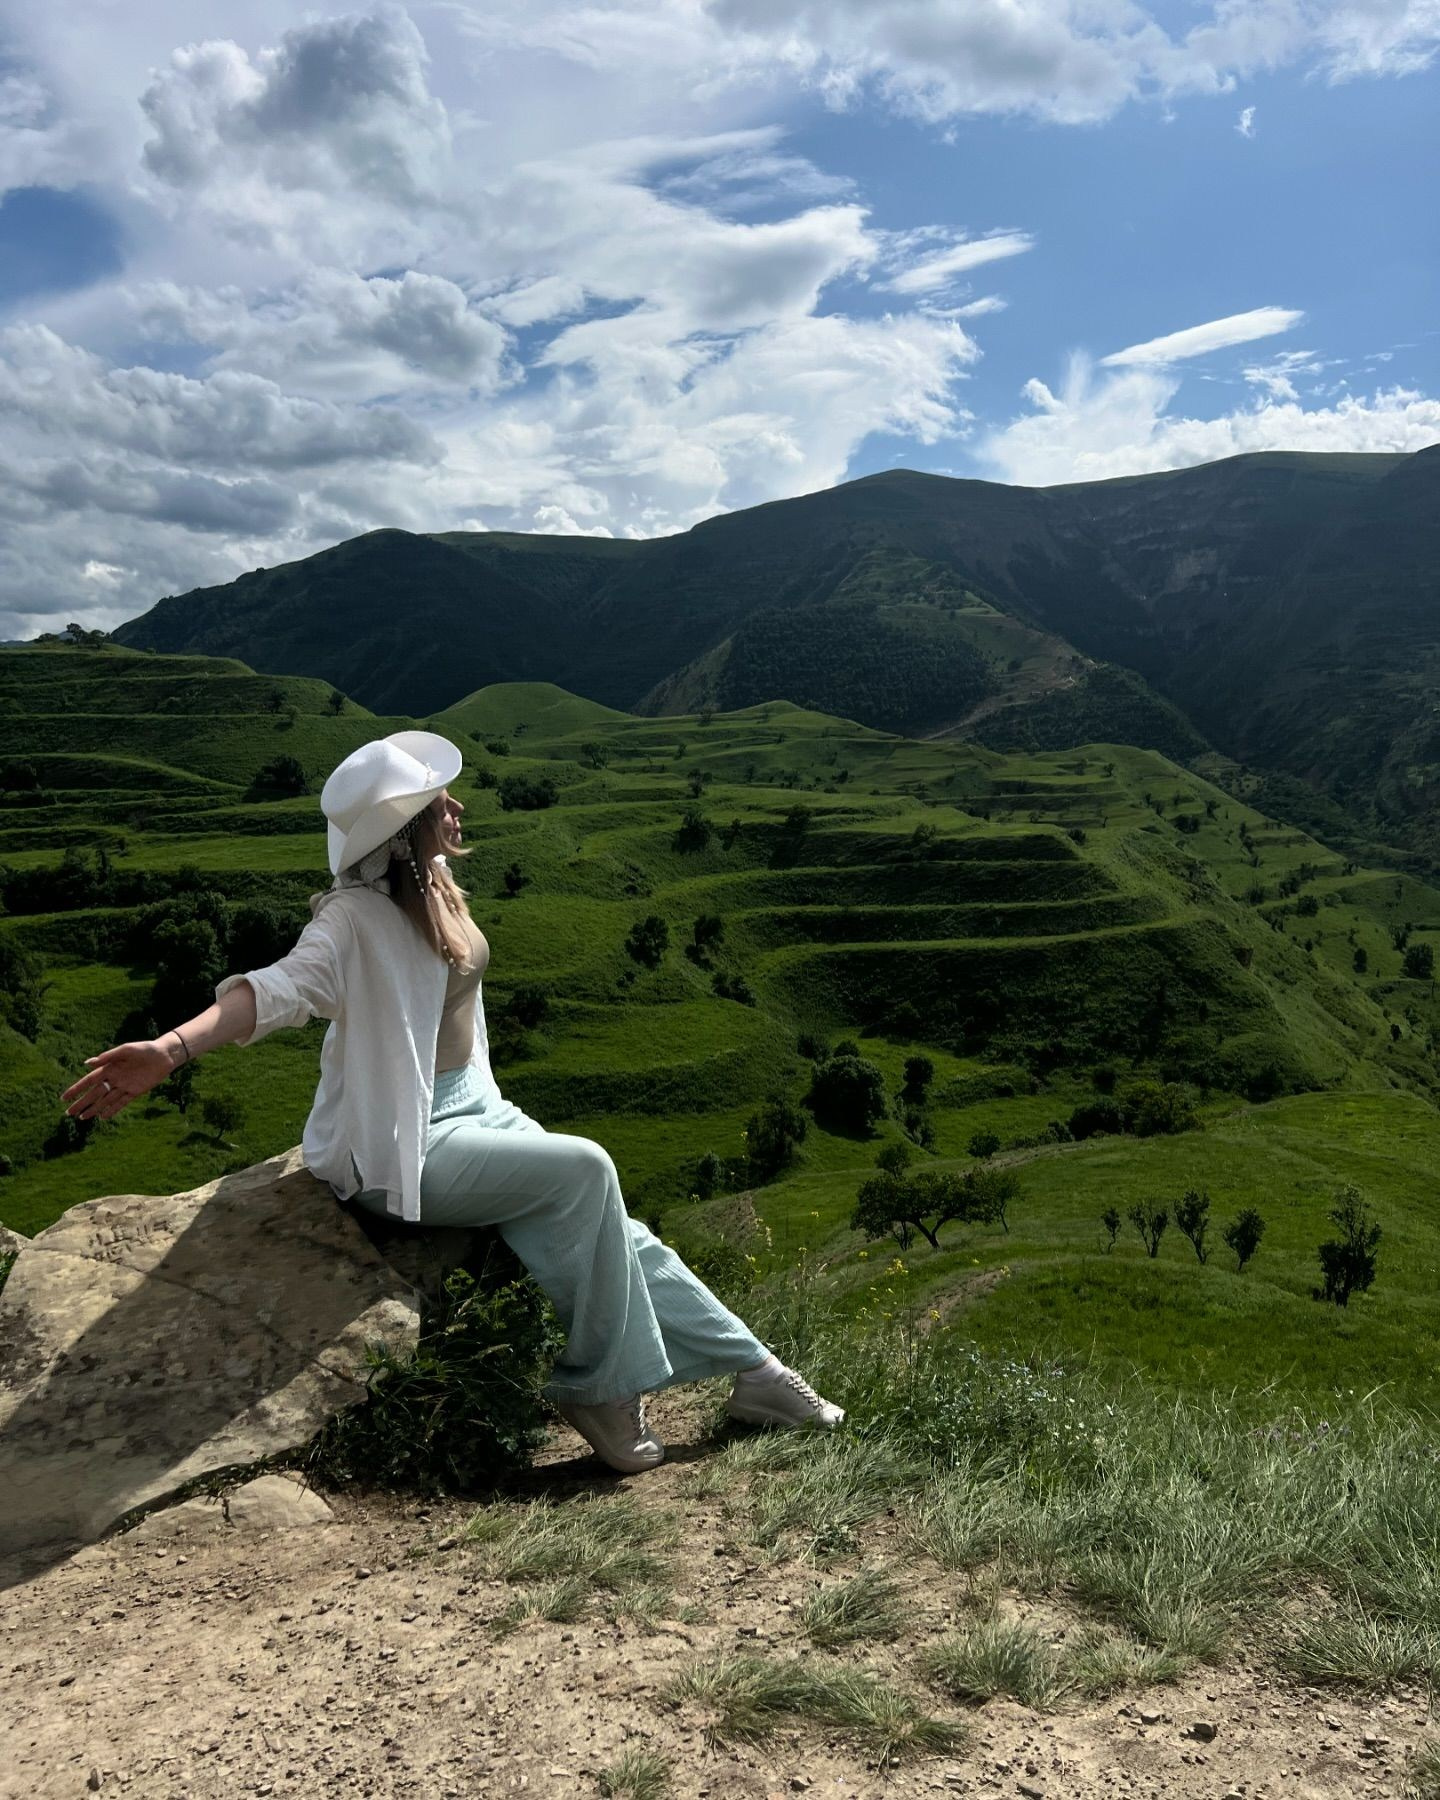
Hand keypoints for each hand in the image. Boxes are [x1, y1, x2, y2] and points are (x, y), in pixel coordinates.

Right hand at [60, 1041, 178, 1122]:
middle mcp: (114, 1078)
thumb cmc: (144, 1049)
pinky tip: (102, 1117)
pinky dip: (112, 1110)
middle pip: (94, 1093)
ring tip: (82, 1118)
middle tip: (68, 1113)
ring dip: (94, 1109)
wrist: (164, 1055)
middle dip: (81, 1103)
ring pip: (106, 1100)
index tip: (64, 1098)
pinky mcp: (135, 1092)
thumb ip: (107, 1057)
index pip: (89, 1081)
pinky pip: (121, 1103)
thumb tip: (87, 1063)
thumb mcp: (125, 1050)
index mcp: (109, 1068)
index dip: (76, 1089)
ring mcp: (124, 1086)